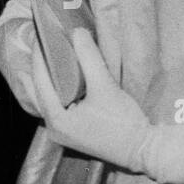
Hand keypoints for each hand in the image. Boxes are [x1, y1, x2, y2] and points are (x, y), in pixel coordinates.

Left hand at [31, 28, 149, 171]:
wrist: (145, 151)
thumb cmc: (124, 123)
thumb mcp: (105, 86)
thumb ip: (89, 58)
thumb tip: (77, 32)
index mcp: (56, 119)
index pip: (40, 80)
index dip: (39, 56)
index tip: (40, 34)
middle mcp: (54, 128)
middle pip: (38, 90)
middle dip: (39, 66)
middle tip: (40, 42)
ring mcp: (63, 132)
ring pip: (48, 98)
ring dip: (48, 77)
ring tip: (48, 54)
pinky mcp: (74, 131)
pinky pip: (58, 104)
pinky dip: (58, 88)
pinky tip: (62, 76)